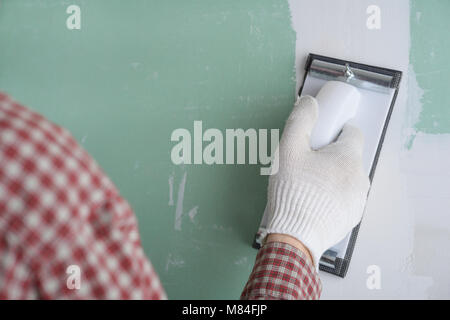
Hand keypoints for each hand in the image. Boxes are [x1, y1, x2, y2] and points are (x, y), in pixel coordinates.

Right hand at [265, 96, 369, 267]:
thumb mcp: (289, 149)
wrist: (295, 235)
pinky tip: (314, 202)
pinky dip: (333, 196)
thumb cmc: (293, 190)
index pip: (354, 132)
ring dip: (333, 177)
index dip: (337, 131)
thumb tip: (310, 101)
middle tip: (307, 164)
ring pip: (348, 178)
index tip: (320, 138)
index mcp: (349, 157)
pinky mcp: (352, 218)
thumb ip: (300, 120)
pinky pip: (345, 198)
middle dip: (331, 156)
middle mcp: (360, 178)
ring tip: (308, 185)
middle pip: (349, 157)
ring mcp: (358, 200)